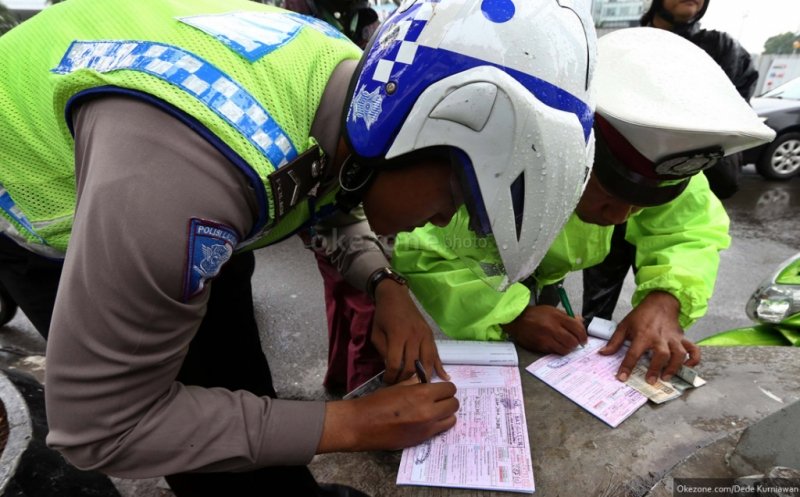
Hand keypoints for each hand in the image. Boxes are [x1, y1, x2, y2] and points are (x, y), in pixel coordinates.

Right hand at [318, 379, 458, 452]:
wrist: (362, 424)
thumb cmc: (376, 402)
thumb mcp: (397, 386)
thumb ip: (415, 384)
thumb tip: (425, 381)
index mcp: (422, 394)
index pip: (449, 389)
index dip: (446, 388)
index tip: (439, 390)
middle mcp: (429, 411)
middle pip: (454, 404)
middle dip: (448, 400)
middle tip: (438, 400)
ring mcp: (427, 427)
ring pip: (451, 419)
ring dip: (446, 414)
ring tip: (435, 412)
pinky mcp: (422, 439)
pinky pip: (440, 431)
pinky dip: (438, 425)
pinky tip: (426, 422)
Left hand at [370, 278, 448, 383]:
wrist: (395, 297)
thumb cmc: (383, 316)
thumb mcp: (376, 333)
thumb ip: (383, 351)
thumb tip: (392, 368)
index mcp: (397, 336)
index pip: (395, 364)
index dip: (390, 376)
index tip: (387, 382)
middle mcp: (413, 337)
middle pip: (411, 365)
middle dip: (405, 379)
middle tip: (400, 386)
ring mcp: (424, 336)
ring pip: (426, 362)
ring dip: (423, 376)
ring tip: (419, 387)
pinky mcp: (431, 335)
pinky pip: (436, 353)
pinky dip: (440, 366)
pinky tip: (445, 378)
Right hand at [502, 305, 586, 354]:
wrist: (517, 320)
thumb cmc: (536, 314)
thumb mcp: (553, 310)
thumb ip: (567, 316)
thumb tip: (581, 321)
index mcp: (557, 317)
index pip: (577, 328)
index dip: (583, 336)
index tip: (583, 339)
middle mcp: (553, 327)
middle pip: (573, 341)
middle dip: (576, 344)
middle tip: (575, 343)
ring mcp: (546, 338)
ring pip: (565, 349)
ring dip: (568, 348)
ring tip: (566, 345)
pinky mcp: (541, 346)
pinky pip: (555, 351)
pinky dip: (558, 350)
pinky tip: (556, 346)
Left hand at [598, 291, 699, 383]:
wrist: (660, 302)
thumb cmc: (641, 315)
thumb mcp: (624, 325)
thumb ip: (615, 341)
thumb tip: (603, 353)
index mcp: (643, 335)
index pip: (634, 353)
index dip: (627, 367)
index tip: (622, 378)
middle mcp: (659, 337)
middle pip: (661, 355)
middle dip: (656, 369)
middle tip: (650, 381)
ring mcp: (673, 338)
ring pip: (678, 354)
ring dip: (674, 367)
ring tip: (666, 378)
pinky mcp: (682, 338)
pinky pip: (692, 349)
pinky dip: (693, 359)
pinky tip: (688, 367)